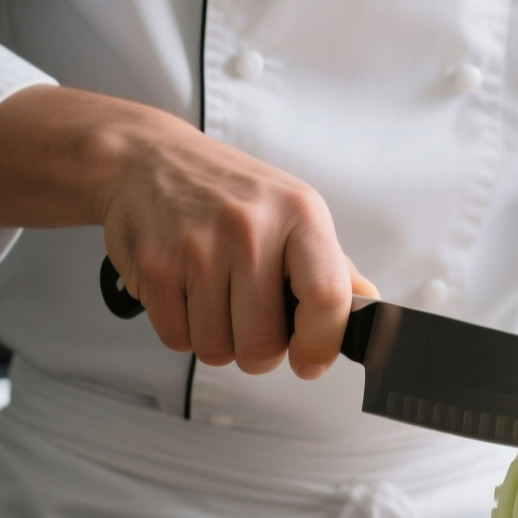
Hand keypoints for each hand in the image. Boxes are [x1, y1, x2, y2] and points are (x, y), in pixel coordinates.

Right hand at [0, 86, 376, 378]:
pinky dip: (184, 331)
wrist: (147, 158)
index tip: (309, 360)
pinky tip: (187, 295)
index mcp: (300, 215)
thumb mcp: (294, 212)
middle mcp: (250, 229)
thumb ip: (332, 267)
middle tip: (253, 325)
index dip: (322, 345)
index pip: (328, 299)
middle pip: (264, 344)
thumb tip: (369, 311)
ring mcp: (198, 248)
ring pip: (218, 349)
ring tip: (217, 301)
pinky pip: (178, 340)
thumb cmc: (228, 191)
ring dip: (219, 341)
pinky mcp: (154, 267)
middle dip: (260, 351)